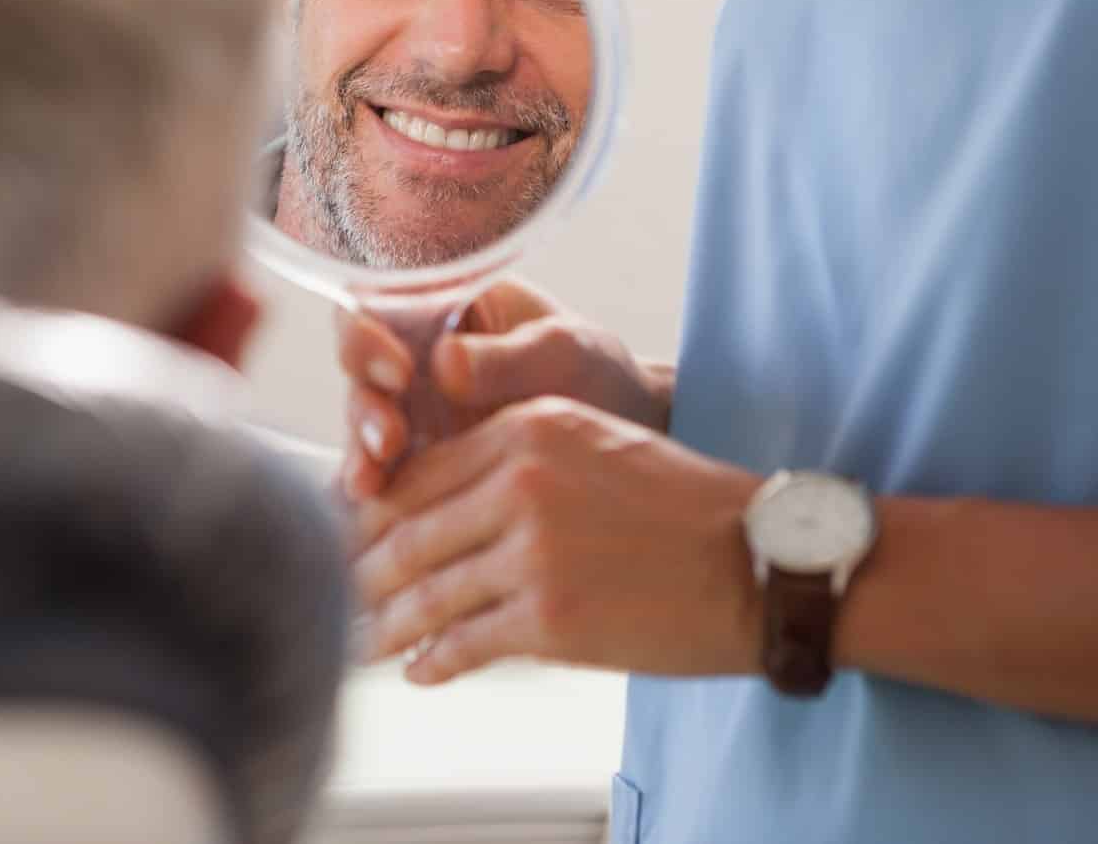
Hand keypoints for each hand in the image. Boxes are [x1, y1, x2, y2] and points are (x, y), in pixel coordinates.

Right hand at [335, 278, 672, 500]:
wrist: (623, 437)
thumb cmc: (595, 373)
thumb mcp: (564, 353)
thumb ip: (507, 357)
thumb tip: (445, 364)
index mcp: (442, 303)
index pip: (379, 304)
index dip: (370, 334)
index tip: (400, 370)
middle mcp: (414, 353)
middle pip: (358, 370)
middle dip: (365, 406)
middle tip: (390, 440)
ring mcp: (412, 408)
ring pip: (362, 424)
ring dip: (362, 451)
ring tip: (374, 483)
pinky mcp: (417, 460)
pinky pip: (381, 471)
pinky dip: (376, 490)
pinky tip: (376, 510)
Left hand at [353, 396, 761, 684]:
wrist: (763, 561)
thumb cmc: (686, 507)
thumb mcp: (594, 445)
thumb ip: (516, 462)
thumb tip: (442, 506)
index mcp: (528, 427)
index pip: (420, 473)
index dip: (371, 512)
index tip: (345, 536)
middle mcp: (521, 481)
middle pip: (407, 531)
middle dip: (361, 571)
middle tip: (334, 594)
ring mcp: (532, 551)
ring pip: (426, 592)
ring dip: (385, 624)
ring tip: (359, 641)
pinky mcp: (550, 618)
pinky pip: (465, 642)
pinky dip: (434, 661)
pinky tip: (420, 670)